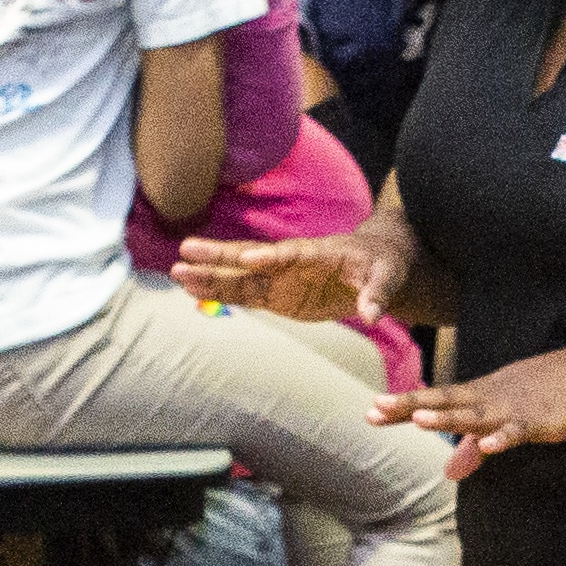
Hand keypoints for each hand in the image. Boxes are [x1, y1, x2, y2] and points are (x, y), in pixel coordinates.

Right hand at [176, 206, 415, 327]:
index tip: (246, 258)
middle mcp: (290, 262)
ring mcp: (279, 278)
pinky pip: (243, 293)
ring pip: (239, 276)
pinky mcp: (275, 294)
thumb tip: (373, 314)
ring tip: (176, 272)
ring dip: (209, 276)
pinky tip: (190, 289)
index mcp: (318, 253)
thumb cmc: (383, 265)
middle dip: (220, 256)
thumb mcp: (389, 277)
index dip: (269, 256)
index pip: (290, 254)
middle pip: (251, 257)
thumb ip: (378, 293)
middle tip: (186, 251)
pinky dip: (218, 292)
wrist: (375, 264)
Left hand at [372, 339, 565, 478]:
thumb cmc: (550, 392)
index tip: (370, 411)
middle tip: (375, 409)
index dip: (404, 407)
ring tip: (420, 421)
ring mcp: (515, 408)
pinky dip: (504, 437)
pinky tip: (489, 444)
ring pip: (476, 415)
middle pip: (445, 403)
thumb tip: (449, 472)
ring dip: (449, 418)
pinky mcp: (541, 421)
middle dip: (411, 407)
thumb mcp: (507, 420)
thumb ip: (475, 448)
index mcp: (481, 397)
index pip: (436, 400)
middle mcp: (491, 398)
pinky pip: (519, 431)